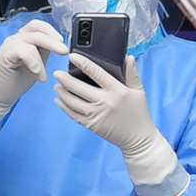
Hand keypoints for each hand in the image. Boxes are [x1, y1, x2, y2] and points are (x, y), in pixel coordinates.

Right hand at [0, 19, 66, 136]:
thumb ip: (45, 51)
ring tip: (45, 73)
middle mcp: (15, 38)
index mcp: (23, 38)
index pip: (37, 25)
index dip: (51, 31)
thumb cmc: (18, 79)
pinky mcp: (4, 56)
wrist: (1, 94)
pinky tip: (37, 73)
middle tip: (64, 51)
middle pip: (36, 29)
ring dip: (43, 55)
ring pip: (31, 39)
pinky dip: (34, 62)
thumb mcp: (37, 62)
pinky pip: (23, 52)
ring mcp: (9, 46)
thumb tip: (61, 45)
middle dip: (53, 40)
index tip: (62, 42)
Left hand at [55, 53, 180, 189]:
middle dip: (65, 79)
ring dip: (62, 93)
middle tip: (56, 73)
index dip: (83, 63)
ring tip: (57, 86)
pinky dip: (64, 106)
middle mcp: (105, 102)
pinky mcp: (91, 125)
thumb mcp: (139, 91)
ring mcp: (96, 114)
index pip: (97, 72)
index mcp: (117, 90)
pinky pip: (73, 114)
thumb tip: (128, 57)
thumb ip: (132, 73)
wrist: (138, 139)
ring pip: (72, 101)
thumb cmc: (139, 113)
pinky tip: (59, 100)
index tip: (72, 56)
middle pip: (79, 87)